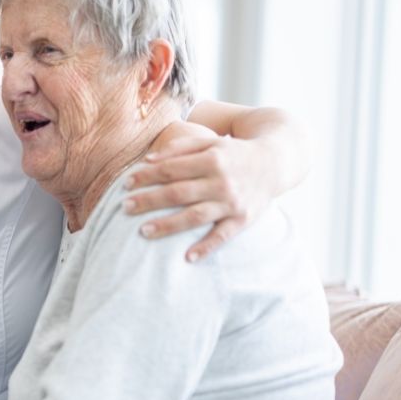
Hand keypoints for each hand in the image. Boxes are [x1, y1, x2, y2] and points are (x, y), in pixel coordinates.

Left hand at [126, 129, 273, 261]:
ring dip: (169, 225)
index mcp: (211, 159)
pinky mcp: (244, 219)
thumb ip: (180, 148)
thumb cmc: (233, 153)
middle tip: (125, 208)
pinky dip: (206, 247)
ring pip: (196, 216)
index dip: (146, 177)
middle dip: (149, 201)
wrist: (276, 161)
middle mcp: (222, 181)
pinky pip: (223, 236)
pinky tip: (187, 257)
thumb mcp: (210, 142)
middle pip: (179, 193)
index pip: (171, 169)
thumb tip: (147, 159)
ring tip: (143, 231)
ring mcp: (233, 202)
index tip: (125, 185)